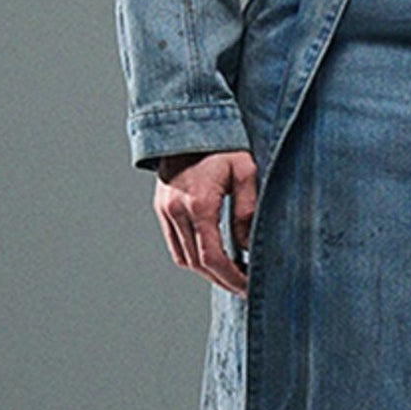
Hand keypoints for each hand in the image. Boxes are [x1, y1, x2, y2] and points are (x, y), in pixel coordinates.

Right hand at [152, 150, 258, 295]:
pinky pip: (176, 244)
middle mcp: (176, 210)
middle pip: (197, 264)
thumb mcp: (246, 171)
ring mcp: (165, 210)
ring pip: (184, 258)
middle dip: (222, 280)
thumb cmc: (223, 143)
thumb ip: (248, 211)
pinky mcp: (161, 207)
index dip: (231, 278)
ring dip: (207, 272)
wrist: (188, 121)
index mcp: (199, 204)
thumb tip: (248, 247)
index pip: (212, 258)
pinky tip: (213, 257)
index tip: (248, 287)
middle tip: (244, 287)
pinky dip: (193, 257)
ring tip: (232, 274)